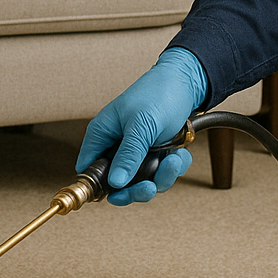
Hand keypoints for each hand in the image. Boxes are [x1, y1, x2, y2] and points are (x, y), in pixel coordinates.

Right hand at [77, 47, 207, 204]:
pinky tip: (180, 153)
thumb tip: (114, 183)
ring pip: (144, 182)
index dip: (100, 186)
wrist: (188, 82)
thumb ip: (128, 154)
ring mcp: (137, 151)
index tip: (118, 195)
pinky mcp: (156, 154)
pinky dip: (174, 167)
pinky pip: (162, 173)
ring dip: (161, 176)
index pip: (89, 169)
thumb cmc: (159, 94)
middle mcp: (117, 146)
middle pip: (118, 184)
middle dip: (137, 188)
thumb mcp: (141, 125)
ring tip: (173, 160)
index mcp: (102, 134)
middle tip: (150, 187)